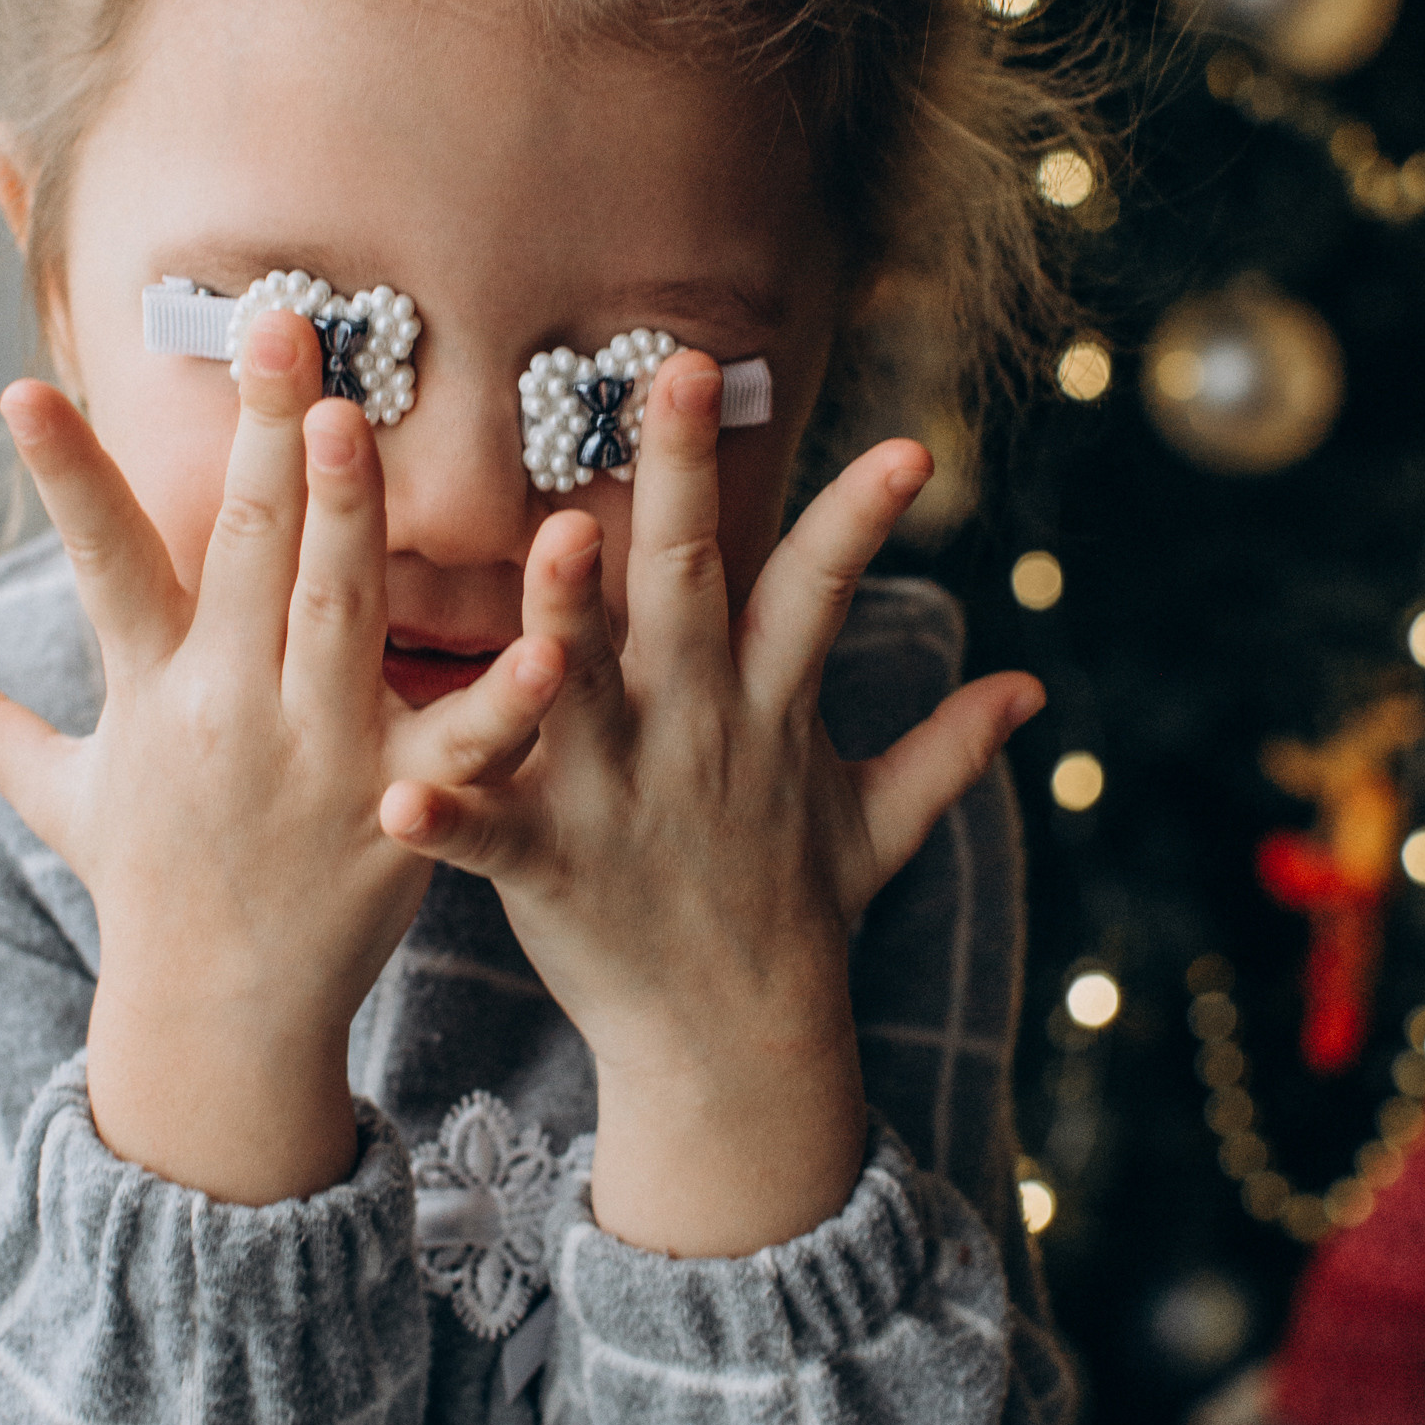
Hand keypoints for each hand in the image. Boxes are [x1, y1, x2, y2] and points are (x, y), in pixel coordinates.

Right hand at [0, 315, 563, 1199]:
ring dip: (349, 515)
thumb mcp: (63, 801)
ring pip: (340, 612)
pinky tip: (552, 634)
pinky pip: (468, 739)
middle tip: (280, 329)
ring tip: (352, 420)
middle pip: (249, 553)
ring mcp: (317, 756)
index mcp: (155, 691)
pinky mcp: (400, 809)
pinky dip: (512, 692)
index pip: (99, 563)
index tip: (26, 388)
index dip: (64, 477)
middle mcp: (230, 710)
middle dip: (259, 438)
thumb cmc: (151, 892)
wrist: (220, 1024)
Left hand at [377, 355, 1041, 1255]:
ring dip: (566, 616)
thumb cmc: (791, 918)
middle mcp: (693, 730)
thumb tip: (1030, 689)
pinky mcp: (550, 866)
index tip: (914, 446)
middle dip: (682, 477)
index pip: (820, 591)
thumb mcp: (877, 826)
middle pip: (687, 584)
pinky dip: (445, 816)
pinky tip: (395, 792)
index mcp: (761, 708)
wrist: (734, 1052)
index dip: (864, 519)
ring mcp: (619, 796)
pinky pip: (488, 834)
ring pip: (585, 684)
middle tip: (677, 373)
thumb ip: (944, 748)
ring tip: (551, 539)